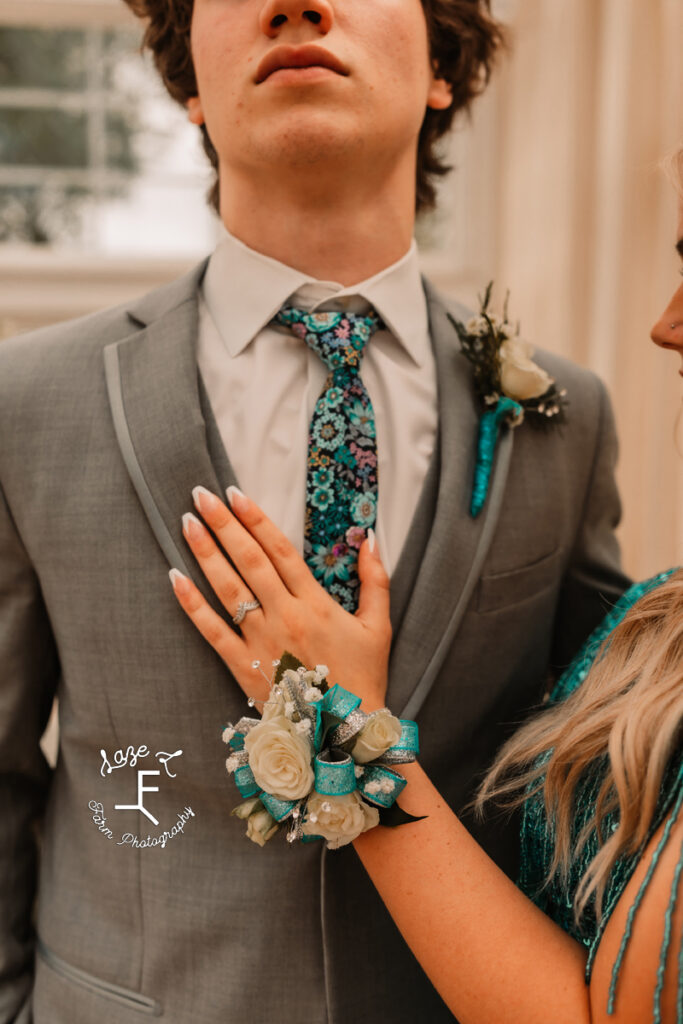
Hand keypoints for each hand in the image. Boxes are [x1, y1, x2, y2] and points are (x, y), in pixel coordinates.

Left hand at [169, 486, 391, 710]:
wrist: (345, 735)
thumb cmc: (364, 678)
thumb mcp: (379, 626)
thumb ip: (376, 580)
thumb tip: (371, 537)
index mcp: (315, 604)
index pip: (280, 550)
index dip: (256, 519)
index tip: (235, 493)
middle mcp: (285, 616)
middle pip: (249, 560)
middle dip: (224, 524)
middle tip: (200, 494)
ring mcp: (261, 642)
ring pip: (227, 588)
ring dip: (204, 553)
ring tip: (187, 522)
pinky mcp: (242, 666)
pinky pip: (211, 630)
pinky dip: (191, 604)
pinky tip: (175, 577)